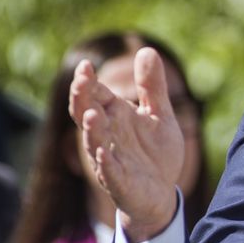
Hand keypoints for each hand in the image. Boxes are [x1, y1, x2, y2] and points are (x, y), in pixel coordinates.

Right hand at [69, 47, 183, 242]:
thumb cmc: (155, 152)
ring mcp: (110, 159)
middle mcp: (107, 136)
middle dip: (83, 98)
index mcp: (115, 117)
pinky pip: (109, 172)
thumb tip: (146, 49)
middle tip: (82, 80)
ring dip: (92, 129)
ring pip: (94, 142)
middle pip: (87, 114)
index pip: (95, 96)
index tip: (86, 66)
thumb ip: (152, 87)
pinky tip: (103, 152)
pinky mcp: (120, 182)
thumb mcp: (160, 114)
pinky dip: (105, 162)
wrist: (162, 193)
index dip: (88, 82)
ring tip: (92, 114)